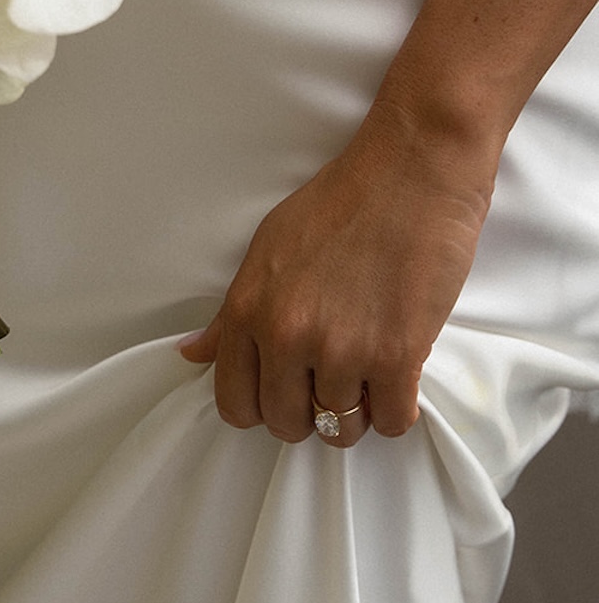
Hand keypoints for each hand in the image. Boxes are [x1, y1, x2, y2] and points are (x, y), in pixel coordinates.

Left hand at [178, 100, 496, 444]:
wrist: (410, 173)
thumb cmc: (341, 203)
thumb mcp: (268, 249)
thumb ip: (231, 314)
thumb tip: (191, 353)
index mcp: (249, 311)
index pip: (235, 404)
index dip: (260, 406)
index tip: (284, 392)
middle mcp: (288, 337)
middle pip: (287, 424)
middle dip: (308, 413)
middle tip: (330, 381)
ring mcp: (343, 351)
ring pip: (341, 429)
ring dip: (356, 410)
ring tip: (368, 373)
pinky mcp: (398, 357)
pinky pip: (393, 423)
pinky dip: (397, 409)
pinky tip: (398, 376)